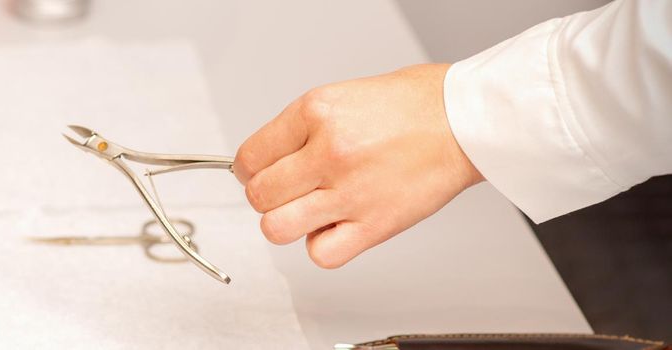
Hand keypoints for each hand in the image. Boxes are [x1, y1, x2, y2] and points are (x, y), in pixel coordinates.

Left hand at [234, 64, 483, 267]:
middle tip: (286, 191)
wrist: (463, 120)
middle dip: (266, 196)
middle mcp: (329, 151)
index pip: (249, 157)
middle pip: (259, 195)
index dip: (248, 170)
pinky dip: (322, 246)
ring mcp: (350, 190)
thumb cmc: (410, 105)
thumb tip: (266, 160)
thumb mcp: (339, 97)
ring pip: (277, 228)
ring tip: (308, 210)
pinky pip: (321, 254)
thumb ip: (299, 130)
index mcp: (315, 112)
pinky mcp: (374, 224)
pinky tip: (337, 225)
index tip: (258, 174)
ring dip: (286, 223)